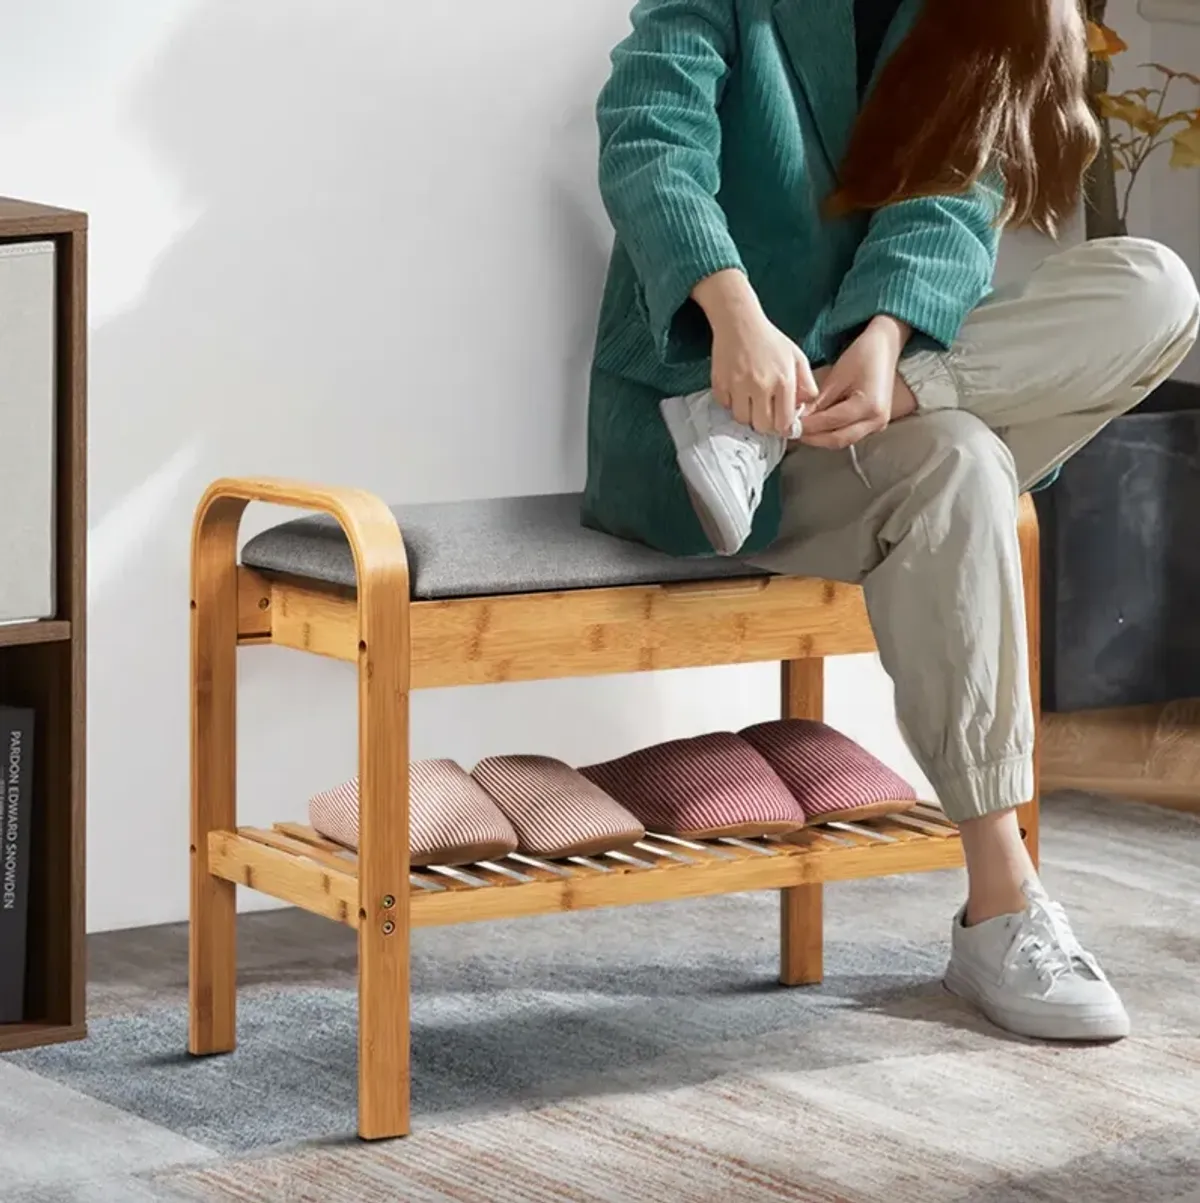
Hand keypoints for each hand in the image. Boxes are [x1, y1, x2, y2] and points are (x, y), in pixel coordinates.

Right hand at [692, 270, 818, 435]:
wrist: (739, 322)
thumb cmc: (770, 340)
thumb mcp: (797, 358)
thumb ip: (806, 384)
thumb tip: (805, 408)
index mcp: (783, 380)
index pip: (783, 422)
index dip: (782, 427)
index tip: (780, 423)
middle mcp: (761, 385)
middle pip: (762, 426)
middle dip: (765, 424)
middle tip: (766, 414)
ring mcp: (738, 385)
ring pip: (742, 419)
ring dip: (747, 415)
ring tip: (751, 402)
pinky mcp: (720, 383)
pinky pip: (725, 406)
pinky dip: (731, 403)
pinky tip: (737, 391)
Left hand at [800, 316, 916, 449]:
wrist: (885, 349)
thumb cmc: (863, 356)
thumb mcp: (837, 376)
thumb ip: (818, 402)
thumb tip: (799, 419)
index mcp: (869, 406)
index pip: (831, 423)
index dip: (808, 427)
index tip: (790, 425)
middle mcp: (877, 420)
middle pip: (838, 439)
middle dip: (813, 438)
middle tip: (793, 432)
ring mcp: (878, 425)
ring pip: (843, 440)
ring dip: (821, 438)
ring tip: (802, 431)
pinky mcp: (875, 425)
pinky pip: (849, 434)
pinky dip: (831, 433)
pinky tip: (817, 428)